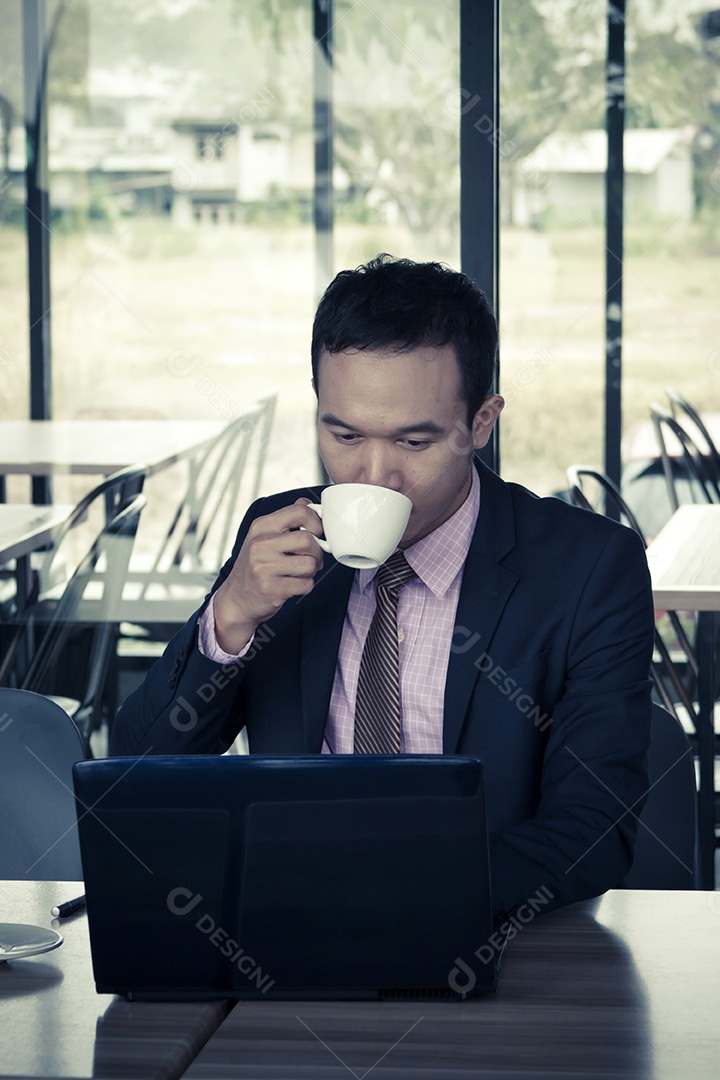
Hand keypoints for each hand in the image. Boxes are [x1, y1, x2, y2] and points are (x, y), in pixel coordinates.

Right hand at [212, 499, 323, 653]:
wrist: (236, 599)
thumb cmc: (254, 567)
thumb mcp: (263, 537)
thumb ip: (285, 520)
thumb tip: (306, 503)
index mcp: (261, 527)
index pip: (299, 512)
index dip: (316, 522)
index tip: (317, 533)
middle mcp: (260, 545)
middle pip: (307, 540)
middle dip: (316, 552)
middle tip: (310, 559)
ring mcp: (264, 567)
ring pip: (310, 564)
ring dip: (311, 571)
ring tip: (299, 572)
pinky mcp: (272, 588)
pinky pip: (306, 584)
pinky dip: (305, 586)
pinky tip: (292, 585)